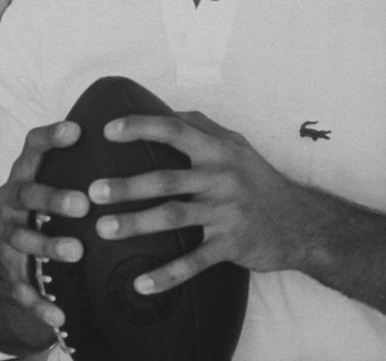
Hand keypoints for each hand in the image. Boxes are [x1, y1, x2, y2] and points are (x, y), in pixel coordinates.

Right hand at [0, 120, 88, 329]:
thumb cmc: (37, 208)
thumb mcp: (46, 181)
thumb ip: (75, 163)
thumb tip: (128, 134)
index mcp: (23, 174)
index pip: (32, 147)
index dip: (51, 137)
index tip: (77, 130)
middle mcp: (10, 201)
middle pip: (26, 194)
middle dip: (53, 198)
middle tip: (83, 204)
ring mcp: (6, 238)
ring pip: (22, 240)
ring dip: (48, 246)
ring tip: (76, 251)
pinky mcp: (8, 274)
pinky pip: (22, 289)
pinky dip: (40, 303)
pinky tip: (60, 316)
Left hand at [88, 110, 312, 294]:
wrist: (302, 223)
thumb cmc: (259, 179)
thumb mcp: (236, 145)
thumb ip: (202, 126)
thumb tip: (165, 111)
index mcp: (218, 149)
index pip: (174, 129)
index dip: (140, 127)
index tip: (107, 131)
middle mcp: (221, 177)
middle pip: (165, 179)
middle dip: (127, 186)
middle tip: (92, 192)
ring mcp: (226, 212)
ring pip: (174, 218)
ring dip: (136, 225)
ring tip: (104, 229)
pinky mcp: (232, 245)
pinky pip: (195, 261)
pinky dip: (167, 274)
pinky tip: (141, 283)